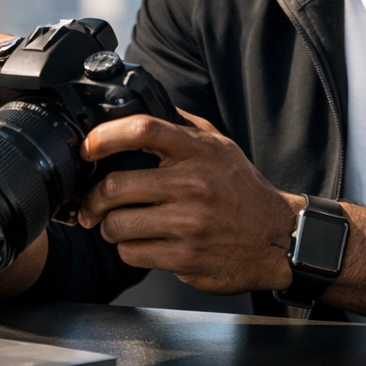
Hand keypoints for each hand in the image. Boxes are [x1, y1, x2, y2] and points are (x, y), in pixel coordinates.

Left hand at [77, 110, 303, 295]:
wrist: (278, 238)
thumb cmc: (243, 191)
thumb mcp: (220, 147)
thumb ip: (183, 127)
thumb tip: (142, 108)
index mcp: (198, 151)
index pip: (142, 130)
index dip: (104, 136)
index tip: (88, 147)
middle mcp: (193, 185)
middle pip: (115, 186)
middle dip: (94, 198)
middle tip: (92, 203)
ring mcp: (188, 224)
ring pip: (117, 225)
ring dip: (110, 227)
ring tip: (121, 224)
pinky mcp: (185, 257)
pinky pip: (132, 253)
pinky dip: (129, 249)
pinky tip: (144, 242)